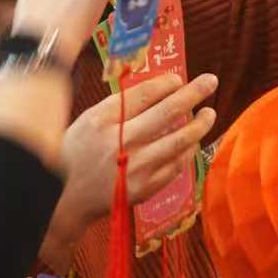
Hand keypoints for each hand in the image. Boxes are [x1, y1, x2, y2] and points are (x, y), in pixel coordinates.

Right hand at [46, 73, 217, 254]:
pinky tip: (192, 142)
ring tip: (210, 113)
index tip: (178, 79)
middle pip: (165, 113)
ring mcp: (134, 168)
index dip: (165, 84)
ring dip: (199, 125)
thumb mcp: (88, 120)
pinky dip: (187, 151)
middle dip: (192, 94)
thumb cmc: (77, 152)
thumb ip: (119, 107)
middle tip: (210, 81)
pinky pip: (175, 166)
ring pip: (178, 142)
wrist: (66, 198)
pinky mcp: (144, 189)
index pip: (143, 95)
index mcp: (102, 121)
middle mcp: (120, 143)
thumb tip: (160, 90)